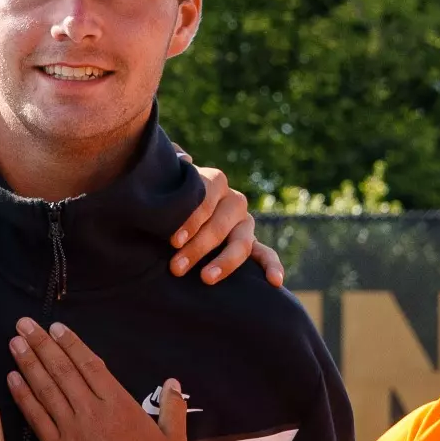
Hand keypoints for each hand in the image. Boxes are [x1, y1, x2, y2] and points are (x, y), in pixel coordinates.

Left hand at [6, 318, 185, 440]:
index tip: (56, 327)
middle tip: (24, 323)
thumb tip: (173, 381)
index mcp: (119, 405)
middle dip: (42, 344)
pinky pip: (36, 417)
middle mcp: (91, 411)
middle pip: (62, 370)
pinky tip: (12, 379)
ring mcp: (70, 430)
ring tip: (15, 342)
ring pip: (46, 389)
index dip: (71, 344)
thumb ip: (172, 408)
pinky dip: (22, 396)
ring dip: (28, 363)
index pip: (90, 365)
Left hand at [169, 156, 284, 287]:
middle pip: (220, 225)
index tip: (174, 240)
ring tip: (206, 278)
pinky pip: (266, 254)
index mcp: (214, 182)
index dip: (192, 218)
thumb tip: (183, 158)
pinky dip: (272, 266)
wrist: (174, 215)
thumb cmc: (167, 198)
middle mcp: (233, 201)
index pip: (207, 197)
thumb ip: (170, 168)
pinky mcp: (251, 245)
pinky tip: (275, 282)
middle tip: (175, 268)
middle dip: (198, 247)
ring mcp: (244, 224)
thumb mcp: (164, 183)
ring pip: (242, 242)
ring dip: (225, 262)